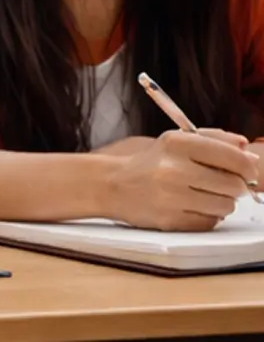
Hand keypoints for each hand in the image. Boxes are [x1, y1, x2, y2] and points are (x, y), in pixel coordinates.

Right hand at [102, 128, 260, 230]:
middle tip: (227, 186)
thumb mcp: (176, 141)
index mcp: (177, 143)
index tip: (250, 172)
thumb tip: (246, 149)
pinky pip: (209, 222)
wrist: (111, 185)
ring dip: (223, 203)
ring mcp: (170, 196)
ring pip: (225, 206)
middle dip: (236, 187)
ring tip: (207, 196)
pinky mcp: (168, 219)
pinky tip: (194, 207)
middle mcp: (173, 168)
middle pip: (233, 185)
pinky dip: (208, 216)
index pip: (231, 156)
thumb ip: (214, 140)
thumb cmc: (150, 163)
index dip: (248, 167)